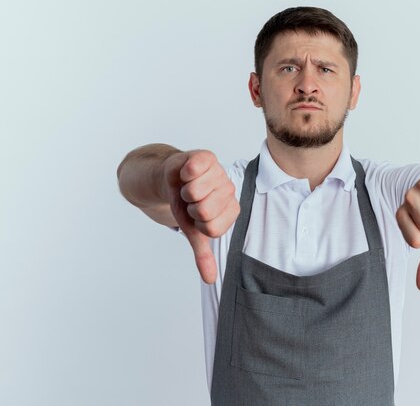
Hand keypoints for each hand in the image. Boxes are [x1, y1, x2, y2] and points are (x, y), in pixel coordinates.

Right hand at [162, 150, 239, 283]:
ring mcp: (220, 173)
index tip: (195, 216)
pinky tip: (186, 173)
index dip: (195, 224)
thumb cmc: (186, 203)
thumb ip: (203, 254)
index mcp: (231, 211)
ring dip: (184, 190)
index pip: (211, 229)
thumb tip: (210, 280)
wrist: (171, 178)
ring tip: (188, 186)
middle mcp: (230, 191)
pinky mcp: (207, 157)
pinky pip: (192, 170)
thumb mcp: (193, 230)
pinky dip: (183, 174)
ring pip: (196, 191)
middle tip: (190, 200)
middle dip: (188, 207)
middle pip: (203, 210)